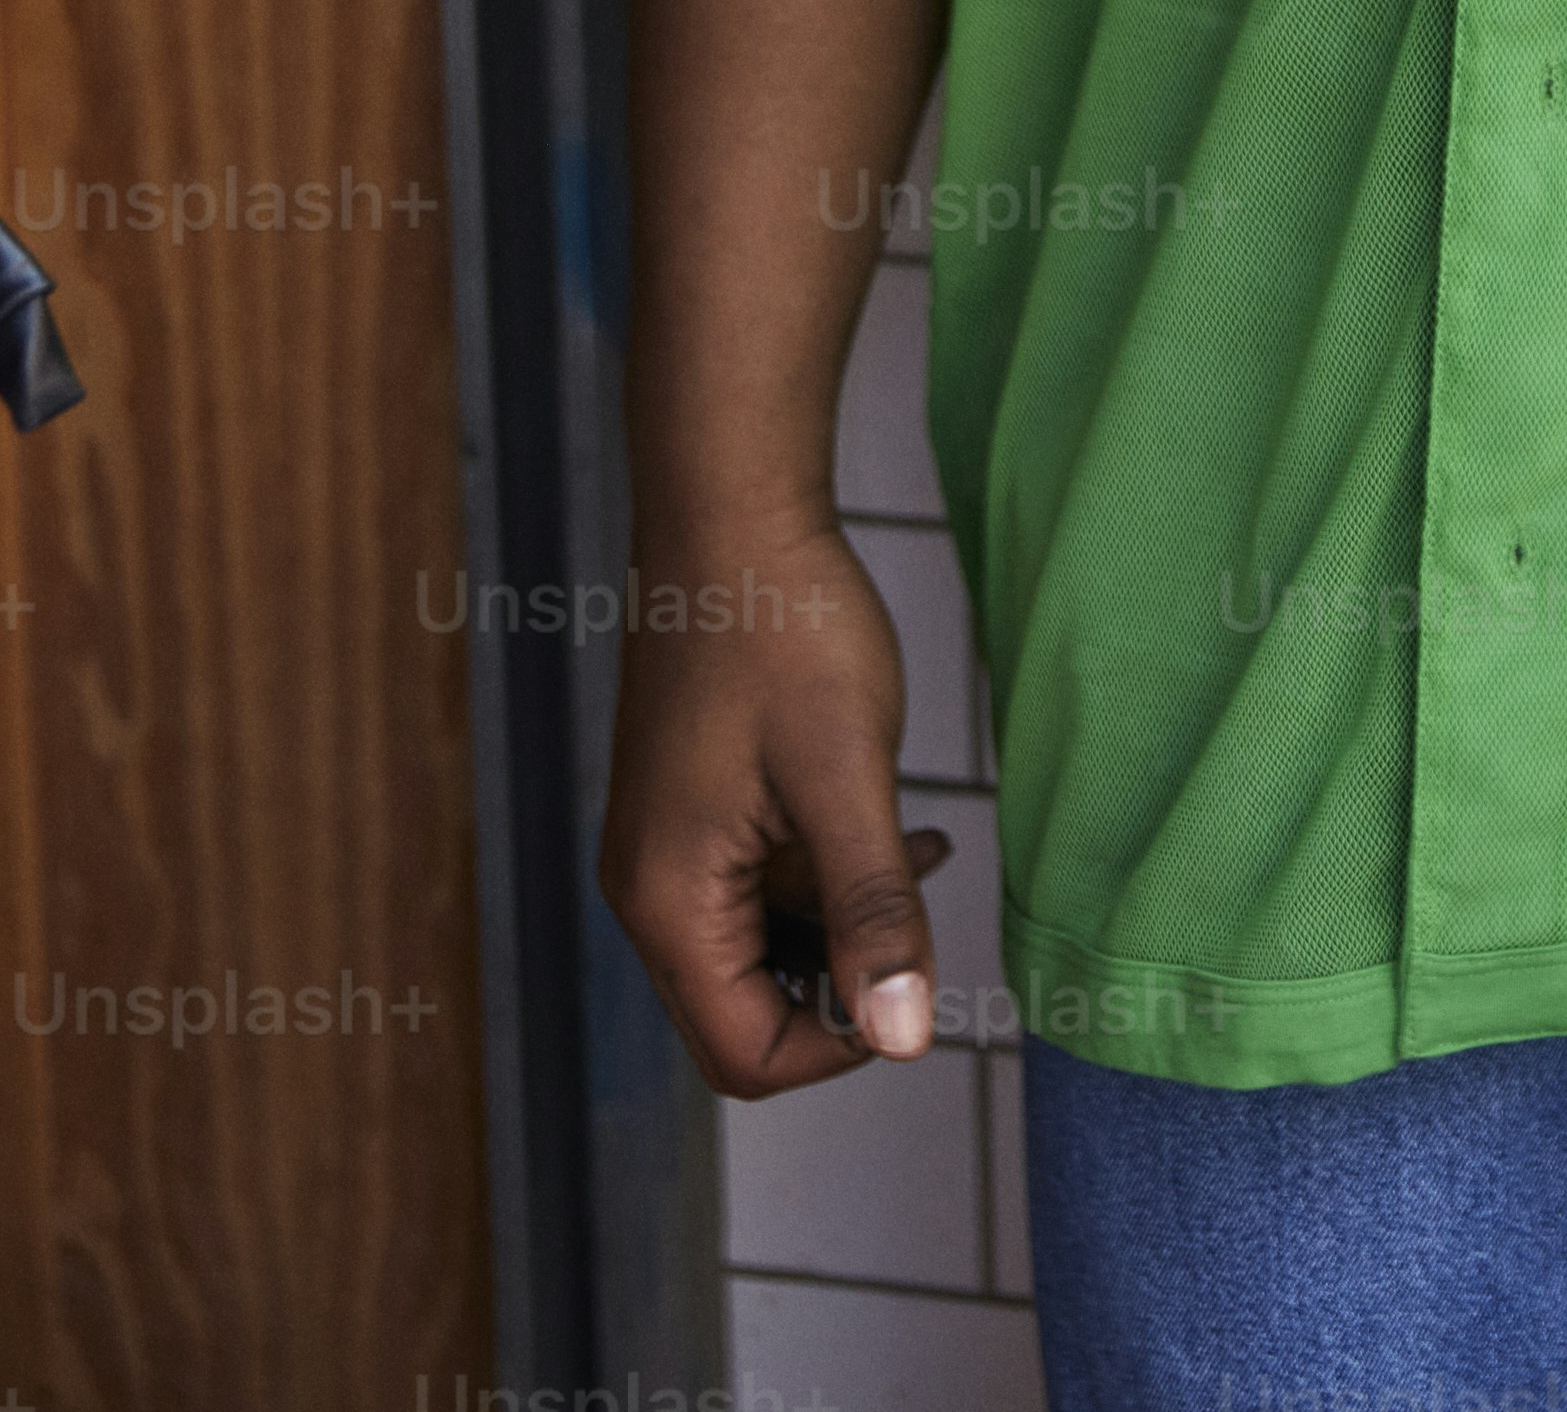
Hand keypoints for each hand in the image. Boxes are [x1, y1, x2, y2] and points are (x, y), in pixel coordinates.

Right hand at [600, 512, 950, 1096]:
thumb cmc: (784, 626)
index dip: (840, 1045)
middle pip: (745, 1014)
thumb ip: (875, 912)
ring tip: (917, 851)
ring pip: (761, 949)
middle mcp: (649, 890)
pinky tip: (895, 826)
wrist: (732, 510)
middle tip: (916, 913)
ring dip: (843, 922)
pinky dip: (824, 874)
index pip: (744, 1055)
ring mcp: (665, 848)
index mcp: (669, 902)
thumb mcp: (849, 774)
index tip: (914, 978)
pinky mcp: (690, 809)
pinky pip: (757, 886)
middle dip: (842, 984)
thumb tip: (907, 1040)